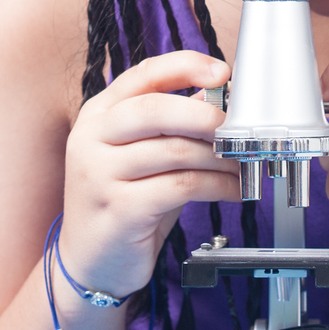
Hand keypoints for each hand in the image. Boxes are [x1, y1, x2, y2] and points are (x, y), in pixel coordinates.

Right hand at [60, 50, 239, 295]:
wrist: (88, 263)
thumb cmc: (123, 203)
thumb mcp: (144, 155)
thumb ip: (173, 124)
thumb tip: (220, 97)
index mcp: (98, 114)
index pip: (143, 75)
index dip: (186, 66)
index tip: (222, 72)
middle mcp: (92, 138)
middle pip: (155, 109)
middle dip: (205, 114)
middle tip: (235, 127)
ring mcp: (100, 173)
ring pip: (174, 150)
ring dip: (219, 157)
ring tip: (239, 165)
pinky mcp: (119, 208)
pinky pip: (181, 185)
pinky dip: (216, 185)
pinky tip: (230, 189)